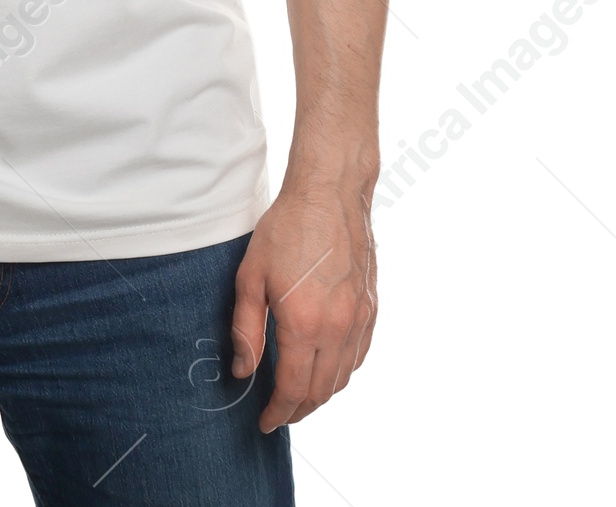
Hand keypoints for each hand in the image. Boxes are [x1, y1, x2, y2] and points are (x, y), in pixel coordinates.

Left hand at [229, 172, 377, 433]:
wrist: (329, 193)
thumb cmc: (286, 229)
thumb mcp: (251, 276)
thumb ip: (246, 328)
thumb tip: (243, 370)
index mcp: (304, 324)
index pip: (293, 389)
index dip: (278, 412)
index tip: (265, 421)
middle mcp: (337, 328)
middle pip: (321, 391)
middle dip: (299, 410)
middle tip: (279, 413)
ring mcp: (359, 319)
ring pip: (343, 377)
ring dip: (321, 394)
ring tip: (299, 396)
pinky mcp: (371, 308)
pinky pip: (359, 355)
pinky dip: (342, 371)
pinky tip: (326, 368)